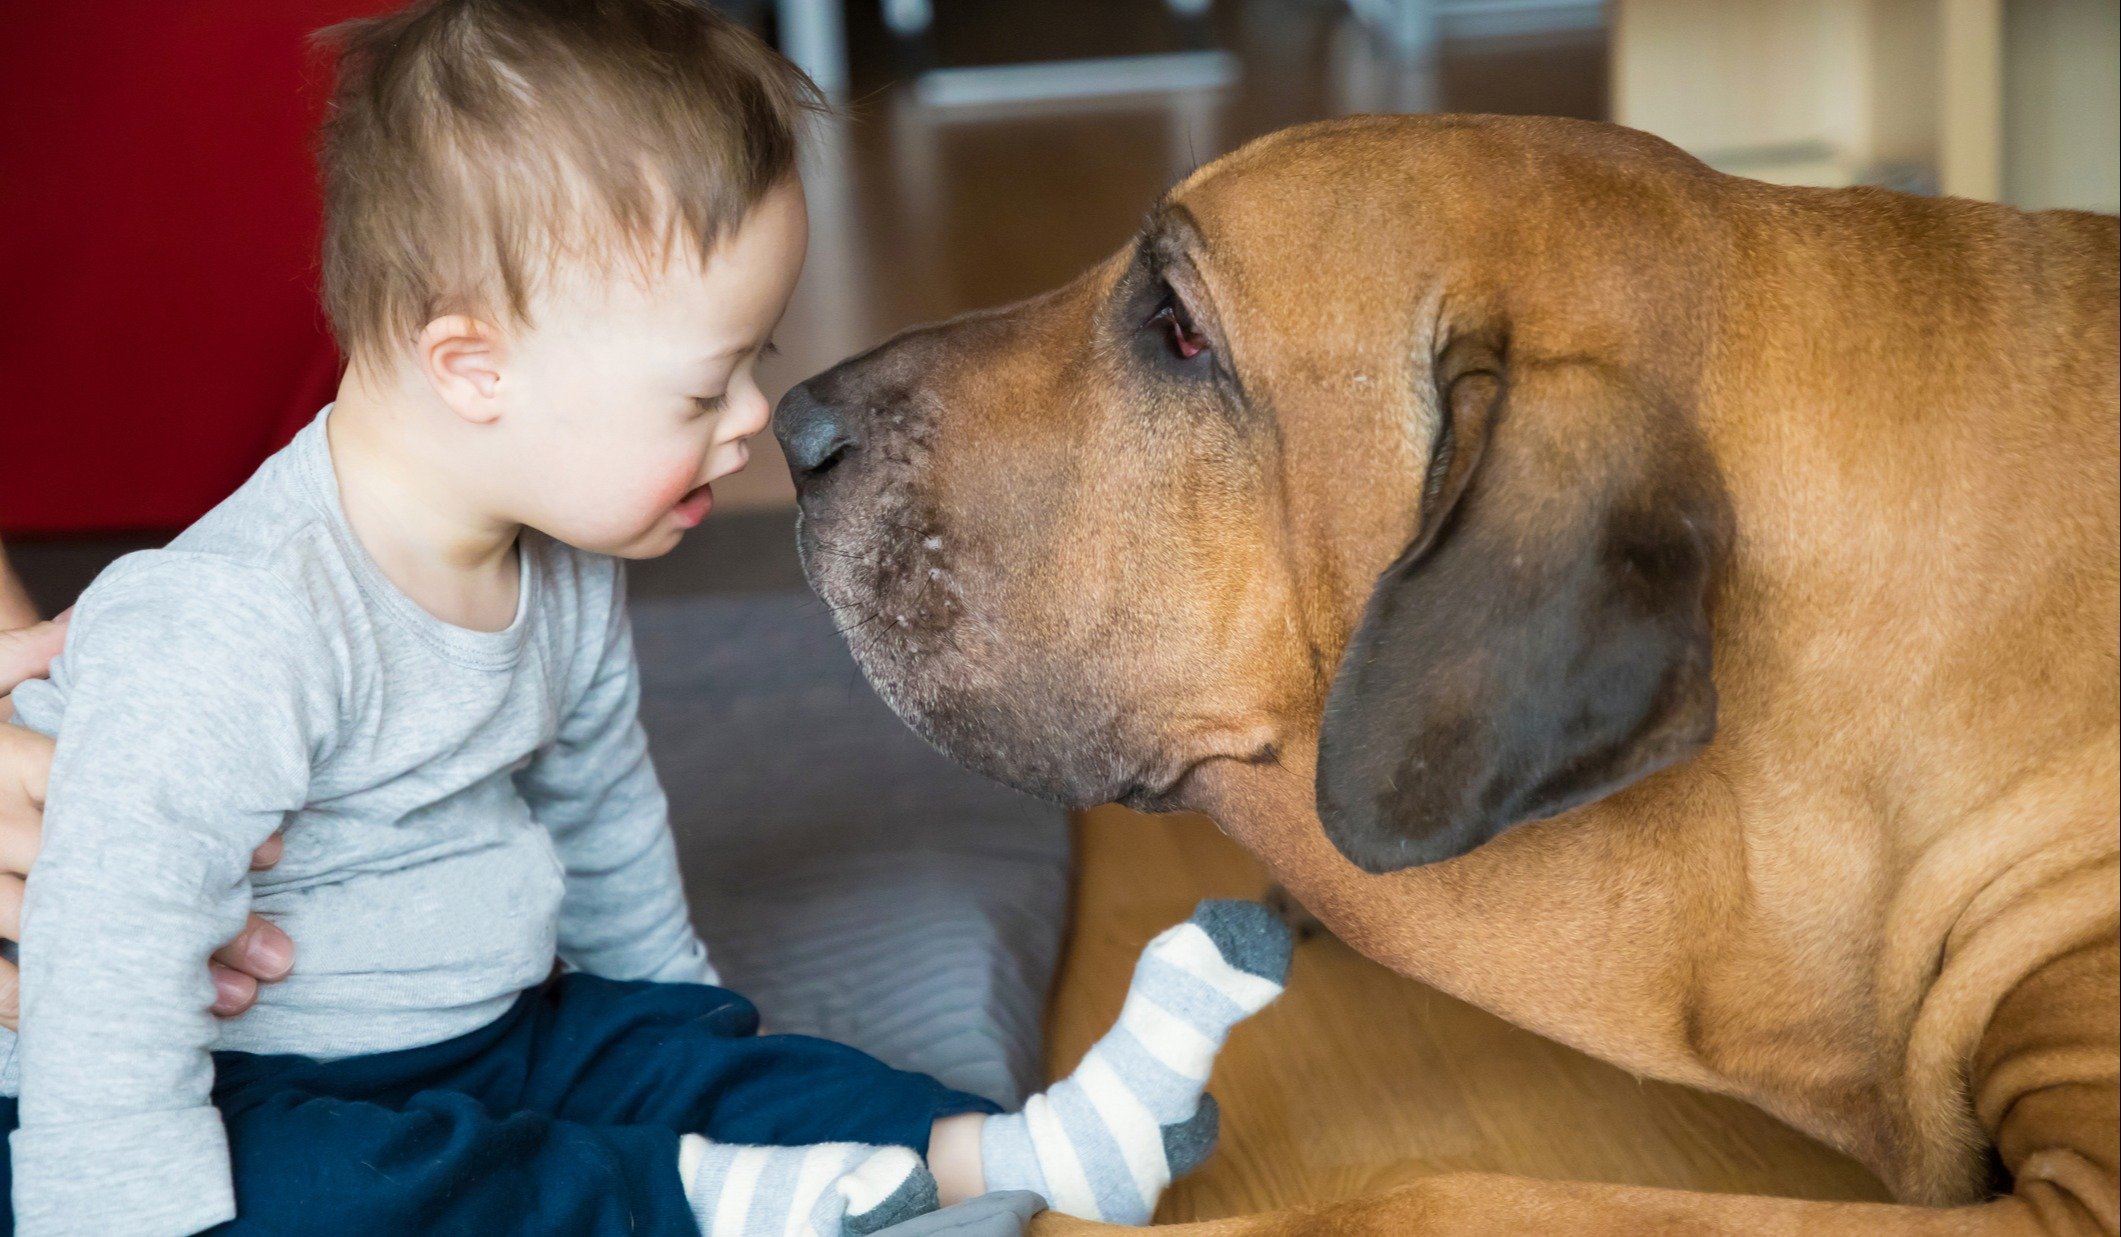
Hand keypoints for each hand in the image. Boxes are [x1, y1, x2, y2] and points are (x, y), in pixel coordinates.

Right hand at [0, 612, 295, 1029]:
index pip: (112, 795)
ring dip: (143, 978)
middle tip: (276, 959)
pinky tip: (114, 1025)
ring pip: (61, 940)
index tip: (274, 858)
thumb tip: (88, 620)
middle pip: (104, 879)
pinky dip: (45, 1008)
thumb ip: (30, 651)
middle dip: (195, 923)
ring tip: (227, 1006)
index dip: (196, 829)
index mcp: (3, 758)